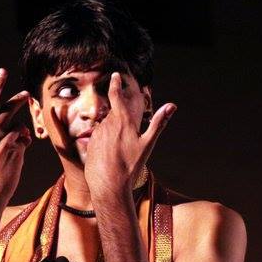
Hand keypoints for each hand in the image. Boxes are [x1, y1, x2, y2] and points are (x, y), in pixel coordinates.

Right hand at [0, 68, 31, 210]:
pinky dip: (24, 146)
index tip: (2, 71)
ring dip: (20, 135)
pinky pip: (25, 141)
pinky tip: (16, 157)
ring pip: (19, 128)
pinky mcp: (14, 151)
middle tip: (26, 94)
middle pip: (7, 110)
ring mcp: (2, 142)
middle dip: (18, 101)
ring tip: (12, 149)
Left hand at [83, 72, 175, 197]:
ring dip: (113, 135)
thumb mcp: (147, 144)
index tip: (115, 76)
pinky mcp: (90, 144)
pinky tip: (111, 157)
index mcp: (122, 120)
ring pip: (107, 128)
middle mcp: (107, 124)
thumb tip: (172, 106)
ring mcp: (96, 134)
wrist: (109, 185)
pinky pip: (99, 139)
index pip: (116, 95)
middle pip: (114, 116)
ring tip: (121, 153)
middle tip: (128, 138)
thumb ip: (159, 123)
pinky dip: (106, 144)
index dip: (115, 83)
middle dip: (121, 122)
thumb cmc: (130, 166)